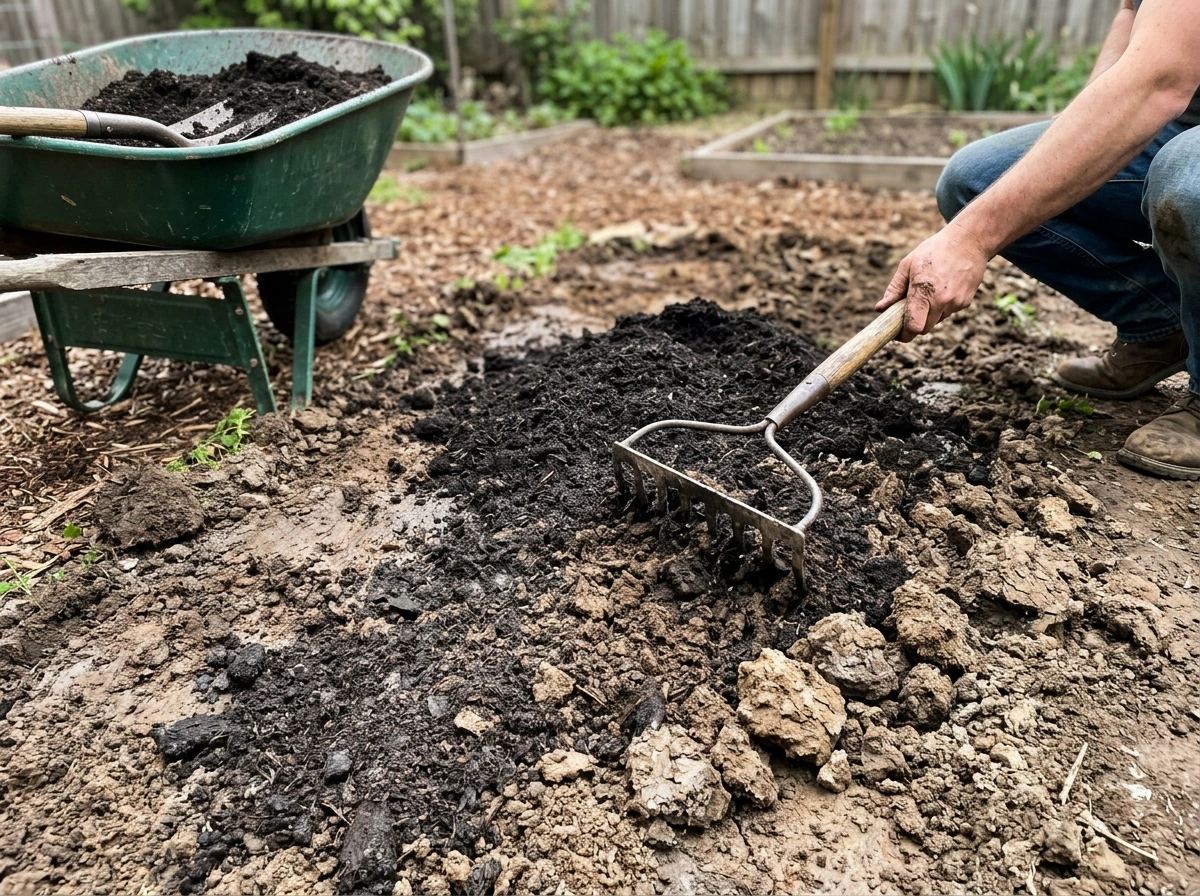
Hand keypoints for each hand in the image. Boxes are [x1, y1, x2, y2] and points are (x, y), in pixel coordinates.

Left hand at [875, 223, 990, 341]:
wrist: (969, 241)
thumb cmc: (934, 250)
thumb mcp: (908, 265)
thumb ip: (894, 290)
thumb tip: (880, 308)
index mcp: (924, 290)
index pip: (913, 326)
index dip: (903, 334)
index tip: (897, 333)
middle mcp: (942, 300)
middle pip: (924, 329)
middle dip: (914, 325)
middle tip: (907, 313)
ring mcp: (956, 302)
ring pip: (936, 321)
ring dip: (928, 314)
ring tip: (927, 292)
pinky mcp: (965, 302)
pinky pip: (948, 312)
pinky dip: (941, 307)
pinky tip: (942, 288)